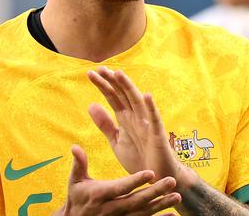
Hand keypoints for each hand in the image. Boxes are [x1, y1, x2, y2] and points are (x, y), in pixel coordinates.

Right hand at [56, 145, 180, 215]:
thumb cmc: (77, 198)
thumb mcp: (75, 181)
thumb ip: (79, 164)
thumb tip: (75, 147)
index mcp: (101, 194)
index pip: (121, 187)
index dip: (135, 180)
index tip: (150, 172)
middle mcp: (112, 208)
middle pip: (136, 200)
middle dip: (155, 191)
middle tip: (171, 181)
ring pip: (143, 212)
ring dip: (161, 205)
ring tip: (177, 196)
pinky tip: (172, 215)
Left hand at [87, 67, 194, 187]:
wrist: (155, 178)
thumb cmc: (139, 158)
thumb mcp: (116, 141)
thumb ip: (105, 124)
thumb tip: (91, 105)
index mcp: (126, 118)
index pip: (113, 97)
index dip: (103, 86)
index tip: (91, 74)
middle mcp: (136, 117)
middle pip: (123, 95)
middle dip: (112, 82)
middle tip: (100, 68)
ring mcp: (148, 124)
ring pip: (137, 102)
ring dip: (128, 87)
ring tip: (118, 74)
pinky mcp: (158, 135)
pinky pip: (155, 120)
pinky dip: (151, 108)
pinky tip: (146, 96)